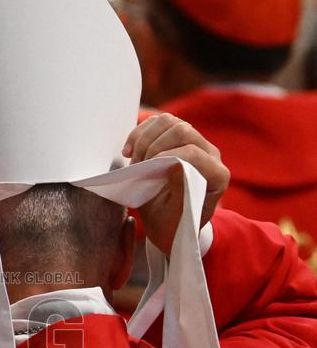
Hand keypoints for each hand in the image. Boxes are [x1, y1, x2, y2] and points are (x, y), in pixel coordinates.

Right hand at [123, 113, 229, 253]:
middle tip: (137, 168)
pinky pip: (158, 123)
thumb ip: (179, 194)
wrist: (169, 224)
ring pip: (169, 122)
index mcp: (217, 177)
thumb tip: (175, 164)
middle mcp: (210, 155)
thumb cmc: (173, 226)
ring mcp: (195, 142)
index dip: (166, 156)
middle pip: (182, 130)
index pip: (194, 153)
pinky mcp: (178, 138)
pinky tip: (129, 151)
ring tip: (133, 161)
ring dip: (144, 138)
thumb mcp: (174, 219)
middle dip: (153, 146)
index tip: (145, 171)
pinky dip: (139, 133)